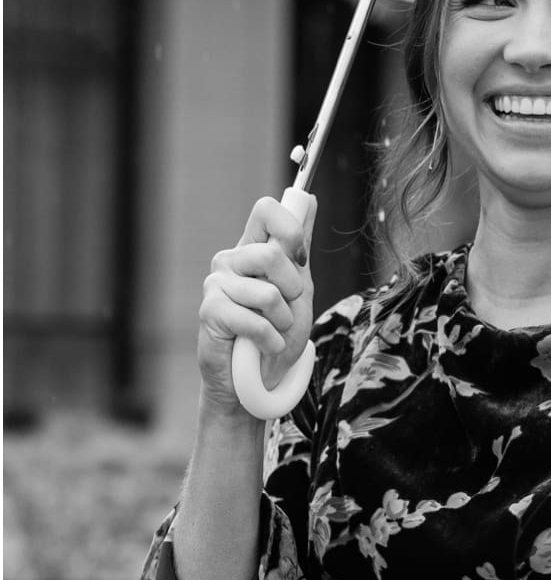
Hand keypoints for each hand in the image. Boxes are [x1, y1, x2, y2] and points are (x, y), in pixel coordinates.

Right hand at [197, 194, 315, 418]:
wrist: (258, 379)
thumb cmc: (278, 333)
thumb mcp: (299, 289)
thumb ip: (299, 248)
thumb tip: (311, 199)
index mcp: (253, 249)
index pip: (266, 209)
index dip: (290, 229)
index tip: (299, 258)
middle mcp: (231, 260)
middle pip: (272, 254)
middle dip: (293, 290)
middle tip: (285, 310)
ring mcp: (217, 284)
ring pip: (268, 292)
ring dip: (283, 320)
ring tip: (272, 331)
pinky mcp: (210, 311)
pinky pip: (254, 320)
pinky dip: (270, 339)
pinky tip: (264, 346)